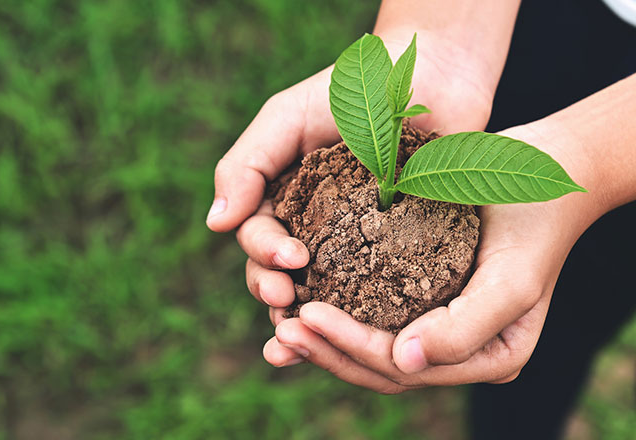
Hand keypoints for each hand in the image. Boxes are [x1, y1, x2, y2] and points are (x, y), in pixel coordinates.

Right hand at [207, 33, 496, 328]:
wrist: (430, 81)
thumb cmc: (353, 93)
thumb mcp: (287, 118)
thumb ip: (246, 165)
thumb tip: (215, 225)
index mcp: (281, 197)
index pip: (257, 236)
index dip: (264, 254)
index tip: (293, 259)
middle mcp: (311, 225)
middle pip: (278, 272)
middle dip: (276, 291)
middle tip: (290, 301)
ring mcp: (352, 242)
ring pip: (318, 291)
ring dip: (306, 316)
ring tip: (310, 333)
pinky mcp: (394, 252)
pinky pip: (372, 289)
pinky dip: (359, 315)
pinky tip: (356, 334)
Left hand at [262, 124, 601, 390]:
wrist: (542, 178)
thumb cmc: (532, 224)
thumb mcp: (513, 279)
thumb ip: (466, 330)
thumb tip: (406, 363)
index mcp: (485, 357)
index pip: (403, 367)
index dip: (351, 348)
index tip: (306, 316)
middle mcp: (457, 349)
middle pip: (380, 368)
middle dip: (328, 352)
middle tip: (281, 329)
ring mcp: (437, 324)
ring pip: (370, 347)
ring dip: (325, 340)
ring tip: (280, 321)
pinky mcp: (421, 296)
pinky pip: (372, 312)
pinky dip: (337, 312)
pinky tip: (300, 300)